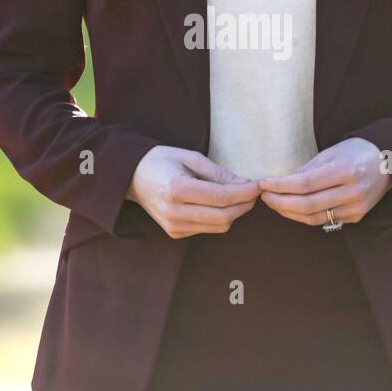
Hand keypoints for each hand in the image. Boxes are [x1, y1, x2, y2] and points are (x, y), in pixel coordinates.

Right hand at [127, 146, 260, 238]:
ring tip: (239, 196)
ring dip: (235, 213)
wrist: (133, 177)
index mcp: (176, 189)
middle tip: (254, 192)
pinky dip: (219, 217)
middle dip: (244, 205)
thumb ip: (218, 173)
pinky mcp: (175, 233)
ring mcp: (173, 226)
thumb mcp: (190, 157)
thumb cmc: (162, 161)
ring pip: (219, 226)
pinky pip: (208, 228)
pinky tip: (218, 204)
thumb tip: (246, 184)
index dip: (245, 192)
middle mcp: (174, 212)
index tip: (258, 185)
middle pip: (224, 217)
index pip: (221, 197)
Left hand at [256, 138, 391, 226]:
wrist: (390, 163)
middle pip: (307, 205)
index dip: (280, 186)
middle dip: (280, 202)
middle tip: (265, 196)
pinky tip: (293, 208)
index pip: (305, 183)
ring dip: (289, 212)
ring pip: (314, 217)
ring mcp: (356, 207)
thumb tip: (282, 183)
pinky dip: (305, 216)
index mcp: (346, 170)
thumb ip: (308, 169)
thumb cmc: (357, 152)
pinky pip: (325, 220)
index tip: (263, 184)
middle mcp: (352, 192)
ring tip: (274, 203)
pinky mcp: (356, 217)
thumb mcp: (332, 152)